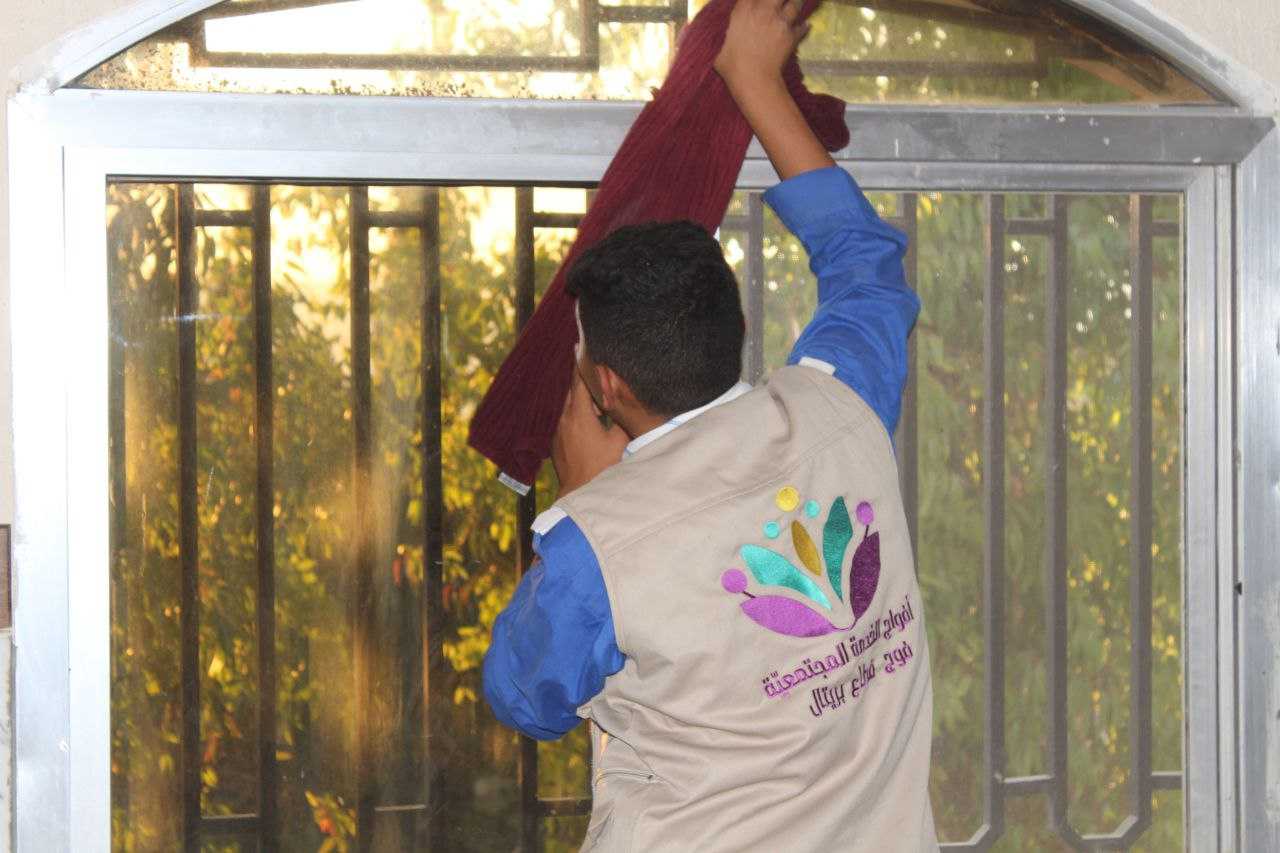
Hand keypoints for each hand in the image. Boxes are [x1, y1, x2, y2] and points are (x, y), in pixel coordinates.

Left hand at [551, 369, 629, 495]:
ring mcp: (558, 432)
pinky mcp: (556, 443)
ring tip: (596, 402)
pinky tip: (589, 424)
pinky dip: (576, 416)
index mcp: (579, 415)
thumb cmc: (602, 467)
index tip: (580, 348)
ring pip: (569, 408)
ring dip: (581, 402)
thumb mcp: (620, 441)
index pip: (580, 382)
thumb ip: (622, 419)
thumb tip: (625, 404)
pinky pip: (566, 422)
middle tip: (593, 371)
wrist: (581, 493)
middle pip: (573, 393)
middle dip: (583, 382)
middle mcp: (564, 420)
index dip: (582, 364)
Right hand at [714, 0, 809, 84]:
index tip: (760, 2)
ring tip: (796, 4)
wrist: (752, 78)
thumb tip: (725, 33)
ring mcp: (780, 21)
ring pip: (796, 3)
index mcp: (744, 9)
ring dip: (797, 3)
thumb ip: (726, 33)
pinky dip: (803, 27)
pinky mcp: (792, 35)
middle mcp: (764, 10)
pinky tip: (804, 26)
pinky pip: (802, 27)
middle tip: (778, 2)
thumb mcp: (719, 45)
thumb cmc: (731, 64)